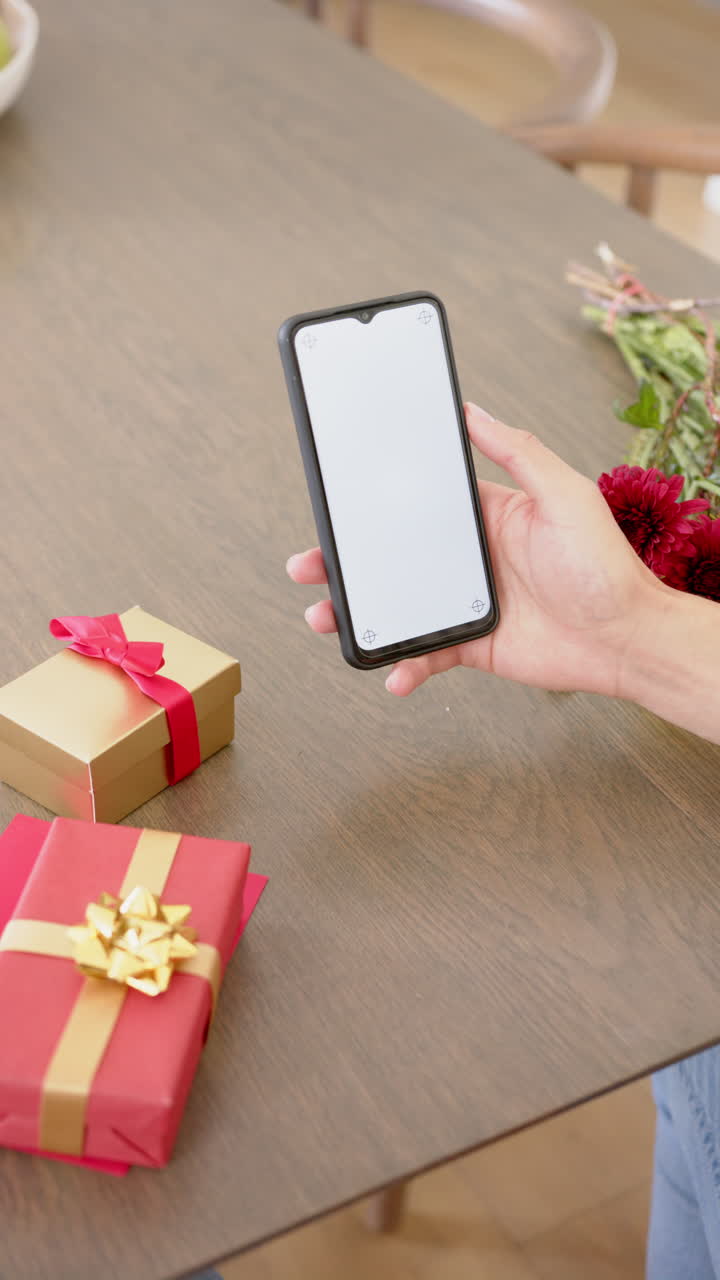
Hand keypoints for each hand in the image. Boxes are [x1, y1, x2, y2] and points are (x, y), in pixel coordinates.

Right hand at [286, 404, 667, 697]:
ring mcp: (466, 603)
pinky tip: (390, 672)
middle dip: (345, 562)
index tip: (337, 500)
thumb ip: (517, 452)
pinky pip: (427, 654)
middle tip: (307, 565)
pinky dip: (405, 666)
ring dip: (358, 613)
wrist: (626, 639)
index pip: (418, 504)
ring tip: (325, 618)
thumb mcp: (563, 494)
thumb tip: (473, 410)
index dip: (374, 504)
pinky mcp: (472, 645)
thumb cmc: (605, 565)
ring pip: (397, 606)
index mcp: (485, 516)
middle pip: (392, 557)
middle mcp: (470, 558)